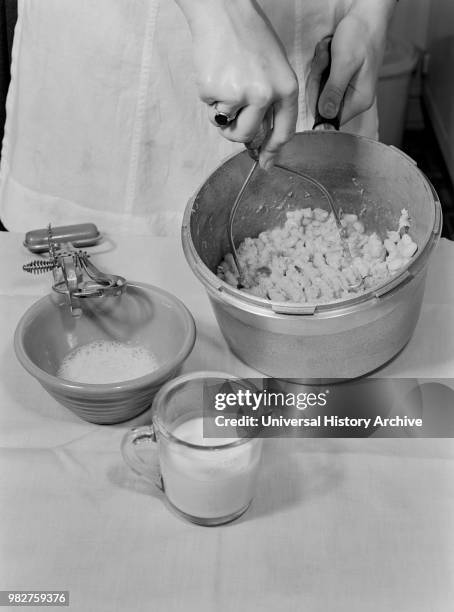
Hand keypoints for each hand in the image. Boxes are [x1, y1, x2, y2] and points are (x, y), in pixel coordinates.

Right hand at [175, 0, 298, 168]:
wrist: (224, 12)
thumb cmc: (250, 37)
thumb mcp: (274, 68)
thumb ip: (272, 102)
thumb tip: (259, 138)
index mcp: (286, 88)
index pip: (284, 131)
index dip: (273, 151)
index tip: (266, 163)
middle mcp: (265, 95)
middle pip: (247, 135)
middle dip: (235, 132)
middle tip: (229, 117)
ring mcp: (240, 94)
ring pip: (226, 126)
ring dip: (221, 113)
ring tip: (224, 84)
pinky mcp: (215, 91)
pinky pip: (209, 107)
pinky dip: (209, 95)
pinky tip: (214, 72)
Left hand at [308, 0, 395, 124]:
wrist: (367, 16)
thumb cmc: (361, 35)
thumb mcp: (344, 63)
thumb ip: (334, 91)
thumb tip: (325, 116)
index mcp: (359, 101)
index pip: (330, 118)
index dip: (317, 100)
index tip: (321, 77)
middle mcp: (354, 99)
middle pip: (321, 104)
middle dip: (318, 79)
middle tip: (326, 59)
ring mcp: (348, 90)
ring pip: (319, 90)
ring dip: (319, 69)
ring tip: (330, 52)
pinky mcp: (341, 80)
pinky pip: (322, 79)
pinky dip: (321, 65)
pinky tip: (329, 52)